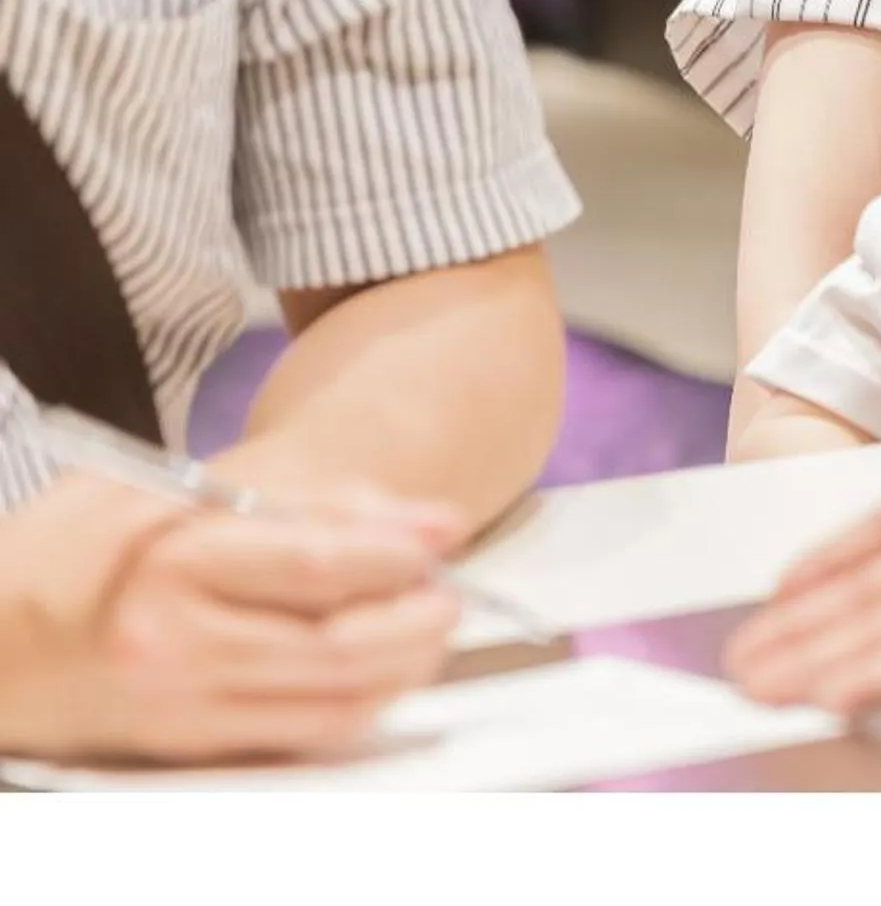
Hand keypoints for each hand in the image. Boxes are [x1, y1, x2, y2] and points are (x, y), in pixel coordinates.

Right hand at [0, 473, 464, 764]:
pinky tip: (382, 670)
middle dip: (415, 619)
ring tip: (429, 625)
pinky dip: (360, 703)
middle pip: (336, 645)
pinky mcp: (187, 745)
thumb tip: (418, 522)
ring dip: (402, 666)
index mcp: (171, 565)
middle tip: (451, 590)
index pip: (313, 565)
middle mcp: (177, 645)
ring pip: (332, 701)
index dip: (396, 551)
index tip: (446, 533)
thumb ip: (300, 501)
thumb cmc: (76, 549)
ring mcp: (182, 706)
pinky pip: (300, 736)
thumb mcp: (172, 490)